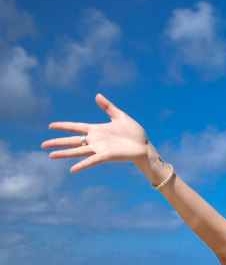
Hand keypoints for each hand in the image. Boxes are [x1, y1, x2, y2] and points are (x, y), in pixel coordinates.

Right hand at [42, 93, 160, 175]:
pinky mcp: (106, 156)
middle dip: (57, 142)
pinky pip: (91, 161)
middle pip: (72, 140)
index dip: (64, 126)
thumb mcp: (120, 116)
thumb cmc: (134, 133)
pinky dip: (82, 165)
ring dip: (64, 153)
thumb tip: (97, 95)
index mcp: (97, 129)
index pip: (76, 127)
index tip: (50, 126)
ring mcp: (99, 148)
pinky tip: (72, 170)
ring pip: (77, 151)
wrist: (144, 147)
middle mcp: (95, 140)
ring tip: (50, 155)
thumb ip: (108, 107)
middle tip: (43, 145)